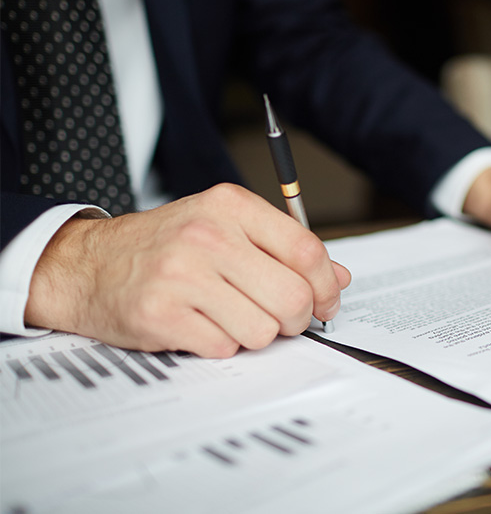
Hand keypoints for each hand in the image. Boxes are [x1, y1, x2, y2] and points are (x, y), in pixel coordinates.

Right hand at [25, 184, 350, 357]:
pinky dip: (219, 345)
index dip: (326, 285)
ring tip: (229, 316)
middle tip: (281, 319)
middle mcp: (207, 236)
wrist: (89, 264)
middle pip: (292, 297)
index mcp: (231, 206)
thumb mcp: (226, 227)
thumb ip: (284, 249)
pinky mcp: (160, 315)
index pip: (306, 250)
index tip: (325, 302)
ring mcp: (181, 275)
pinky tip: (200, 324)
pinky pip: (223, 348)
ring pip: (262, 330)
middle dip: (296, 319)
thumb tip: (339, 278)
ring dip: (254, 333)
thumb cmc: (166, 245)